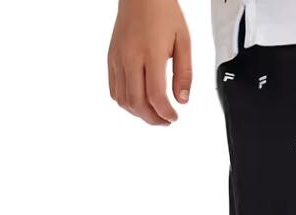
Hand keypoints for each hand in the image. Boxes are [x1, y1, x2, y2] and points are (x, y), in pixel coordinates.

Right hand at [108, 0, 191, 124]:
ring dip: (139, 114)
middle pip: (137, 102)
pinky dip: (126, 103)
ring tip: (154, 114)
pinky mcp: (111, 58)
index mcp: (151, 53)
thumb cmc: (163, 13)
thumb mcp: (184, 41)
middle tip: (165, 121)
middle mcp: (130, 58)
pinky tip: (139, 103)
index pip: (156, 95)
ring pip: (123, 100)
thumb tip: (182, 100)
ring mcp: (118, 59)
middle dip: (153, 119)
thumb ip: (184, 73)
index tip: (174, 117)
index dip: (165, 113)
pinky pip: (114, 90)